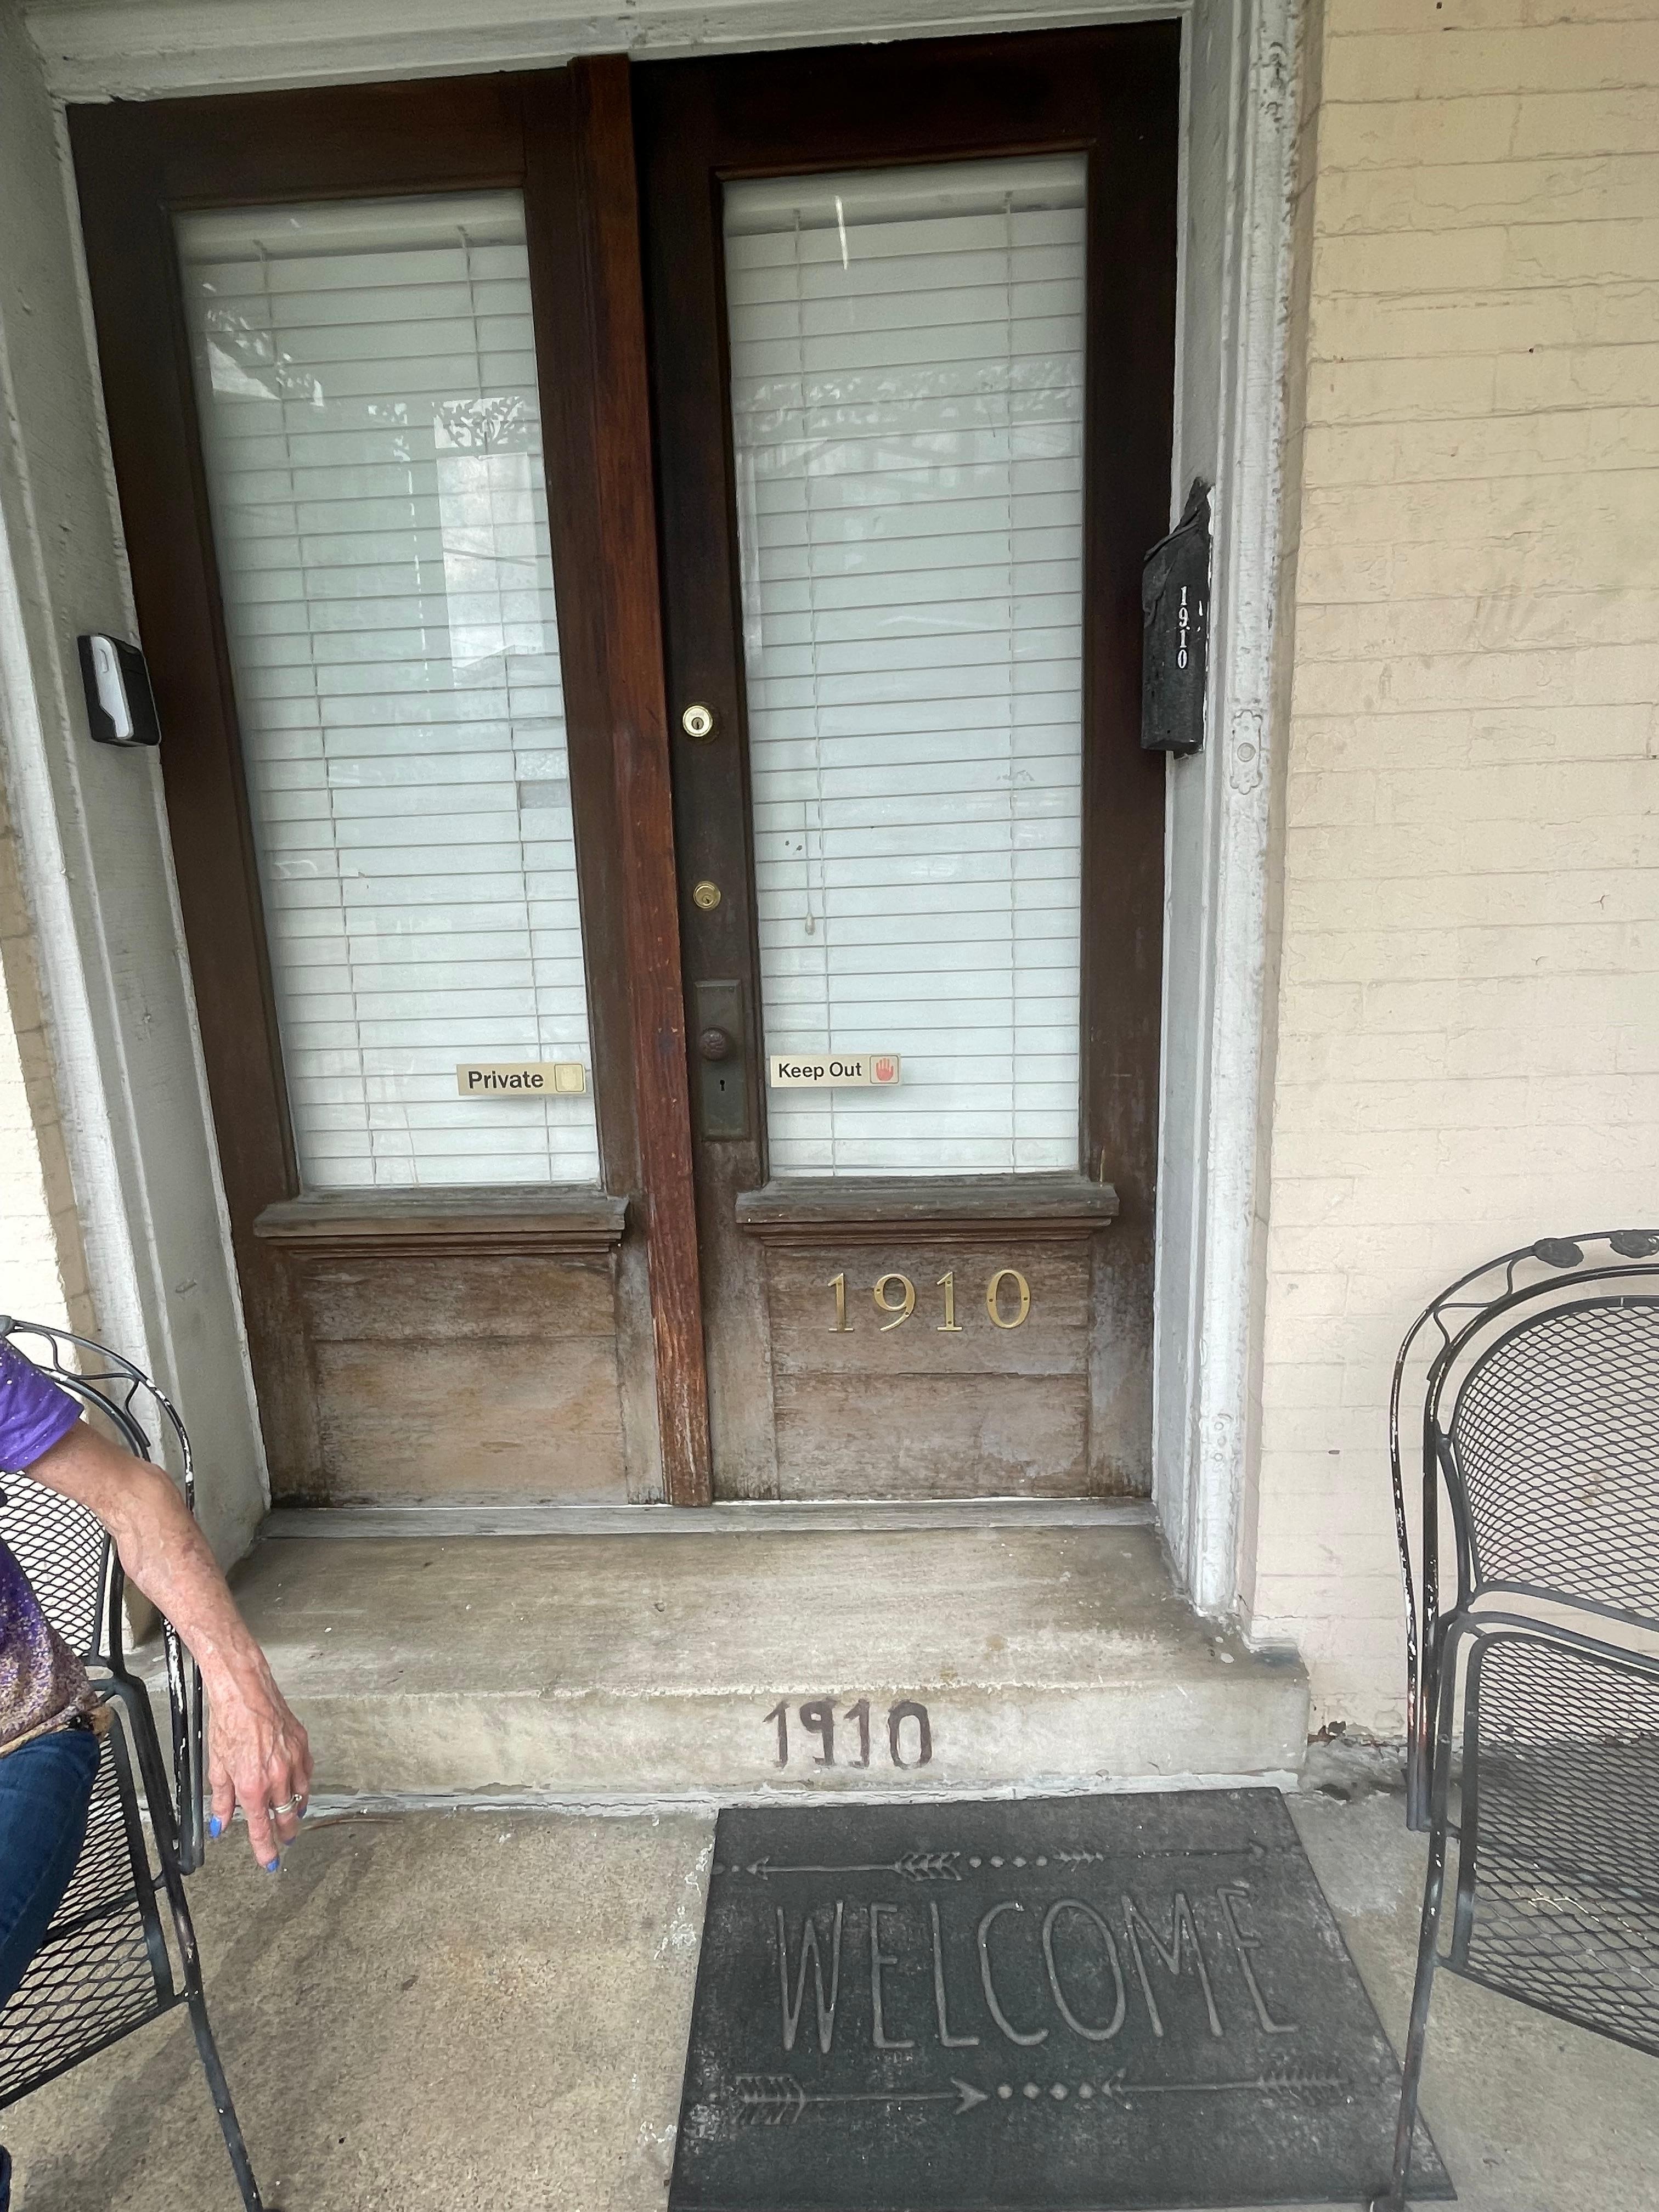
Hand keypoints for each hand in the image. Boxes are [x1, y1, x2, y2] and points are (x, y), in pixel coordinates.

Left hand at [206, 1672, 312, 1869]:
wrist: (246, 1692)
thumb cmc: (229, 1723)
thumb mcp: (217, 1766)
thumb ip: (222, 1799)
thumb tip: (220, 1822)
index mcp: (253, 1786)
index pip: (261, 1828)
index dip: (265, 1850)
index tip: (269, 1862)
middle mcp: (277, 1777)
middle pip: (287, 1816)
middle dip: (286, 1832)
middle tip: (284, 1840)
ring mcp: (293, 1760)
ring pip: (301, 1795)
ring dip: (296, 1809)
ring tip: (292, 1816)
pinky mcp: (302, 1745)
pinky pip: (307, 1772)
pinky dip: (303, 1784)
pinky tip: (299, 1785)